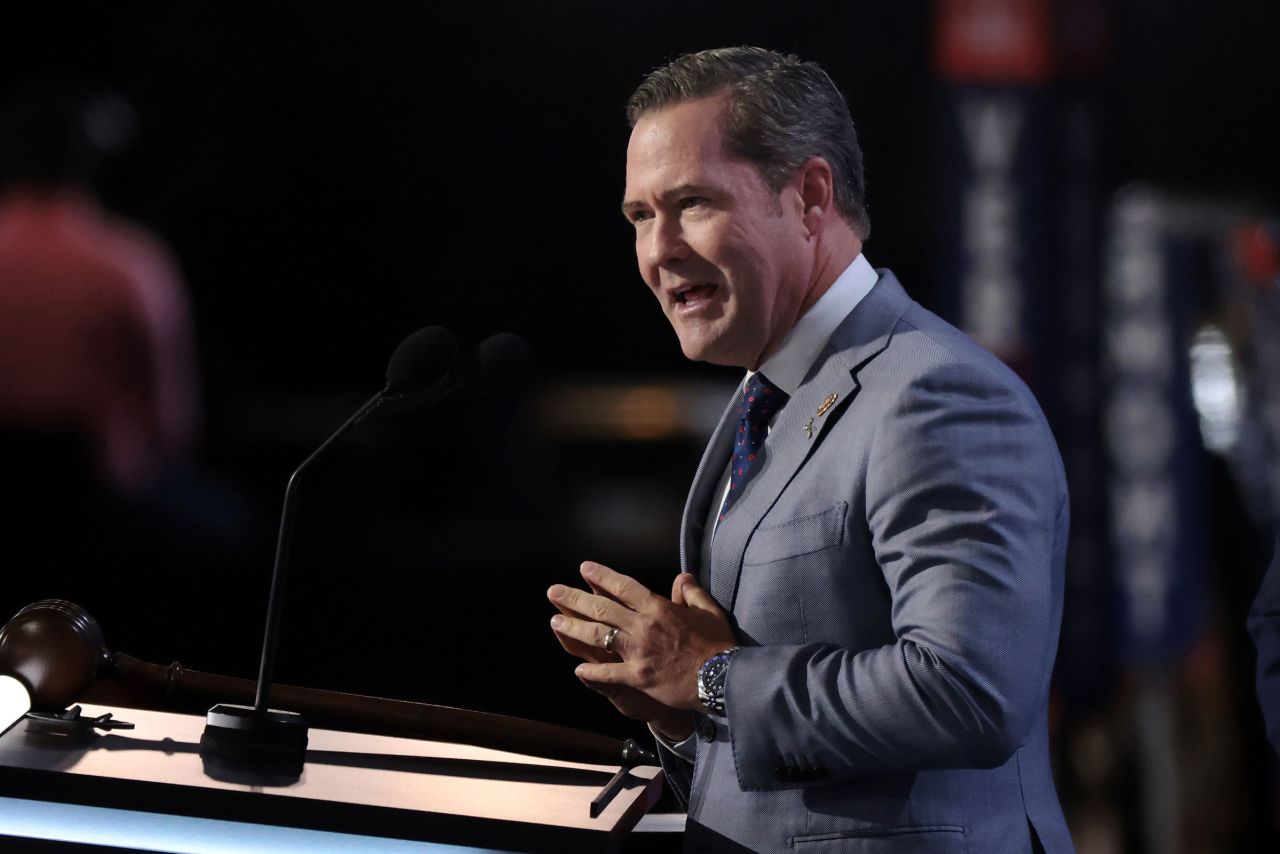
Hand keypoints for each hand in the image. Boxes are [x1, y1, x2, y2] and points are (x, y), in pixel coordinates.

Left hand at [547, 561, 736, 712]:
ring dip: (574, 628)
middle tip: (554, 592)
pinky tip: (578, 669)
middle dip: (574, 599)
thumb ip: (692, 592)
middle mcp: (644, 626)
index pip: (624, 586)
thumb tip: (682, 577)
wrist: (722, 677)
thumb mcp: (709, 611)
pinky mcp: (639, 676)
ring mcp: (639, 651)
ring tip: (554, 622)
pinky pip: (608, 673)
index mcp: (659, 608)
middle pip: (602, 608)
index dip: (602, 576)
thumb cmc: (717, 644)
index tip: (584, 569)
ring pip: (599, 636)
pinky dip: (591, 672)